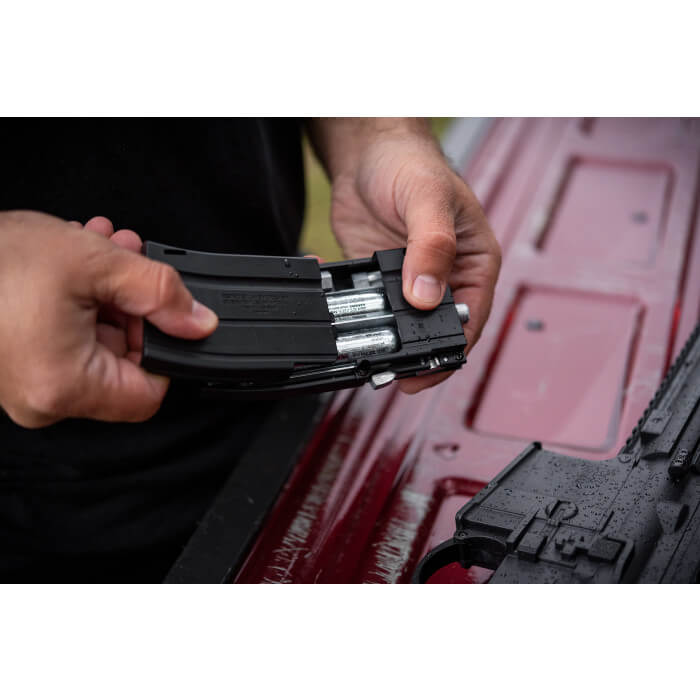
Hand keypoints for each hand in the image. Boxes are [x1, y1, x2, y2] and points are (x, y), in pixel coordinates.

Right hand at [0, 211, 217, 426]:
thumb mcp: (94, 263)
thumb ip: (160, 293)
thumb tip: (200, 323)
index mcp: (65, 386)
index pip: (149, 393)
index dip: (165, 350)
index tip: (165, 314)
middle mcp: (44, 399)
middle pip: (121, 366)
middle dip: (132, 309)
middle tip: (131, 266)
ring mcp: (26, 387)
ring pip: (93, 348)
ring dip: (107, 298)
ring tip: (103, 252)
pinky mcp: (15, 369)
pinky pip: (64, 344)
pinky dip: (78, 306)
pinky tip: (77, 266)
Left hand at [309, 119, 500, 392]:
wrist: (368, 151)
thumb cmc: (411, 162)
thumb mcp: (428, 200)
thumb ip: (431, 246)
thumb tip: (426, 295)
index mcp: (473, 262)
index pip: (470, 318)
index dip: (452, 349)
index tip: (428, 369)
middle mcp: (445, 276)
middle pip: (436, 330)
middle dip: (417, 353)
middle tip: (393, 372)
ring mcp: (410, 280)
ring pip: (403, 326)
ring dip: (386, 340)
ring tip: (366, 353)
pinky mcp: (379, 279)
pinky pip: (370, 307)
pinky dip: (356, 316)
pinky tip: (340, 314)